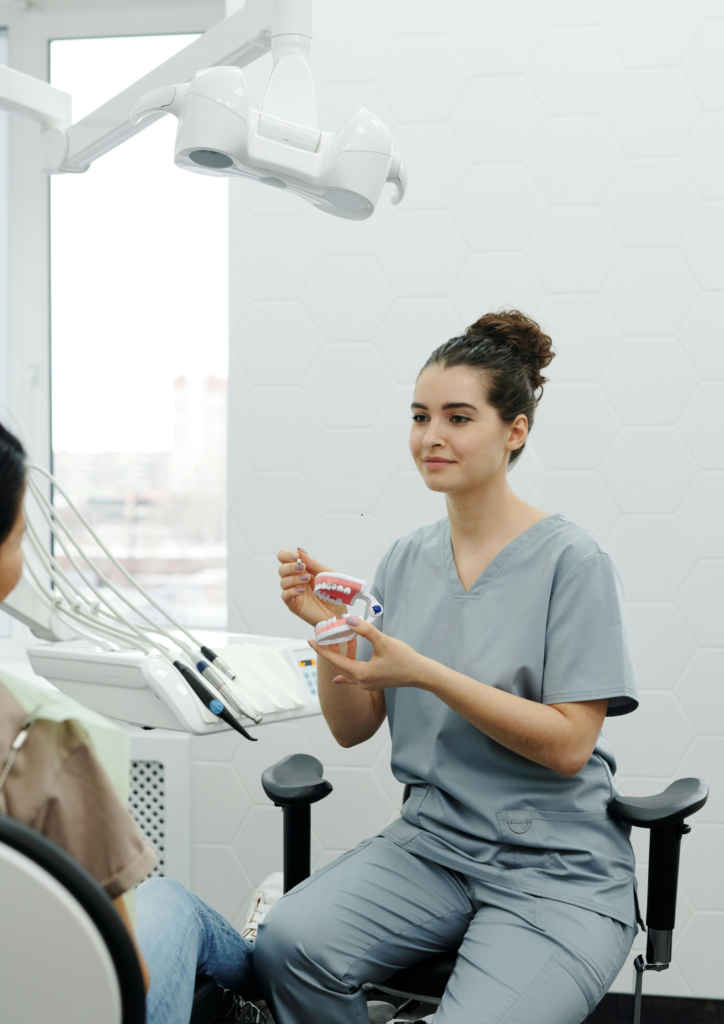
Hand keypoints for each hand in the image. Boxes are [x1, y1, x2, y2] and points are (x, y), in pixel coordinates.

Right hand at [277, 549, 354, 655]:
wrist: (337, 611)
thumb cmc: (332, 591)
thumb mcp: (325, 573)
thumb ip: (312, 563)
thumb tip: (299, 550)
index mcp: (301, 569)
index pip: (285, 558)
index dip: (286, 555)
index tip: (296, 557)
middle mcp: (295, 579)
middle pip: (281, 569)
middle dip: (290, 567)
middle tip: (302, 568)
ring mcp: (293, 592)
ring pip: (283, 581)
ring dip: (293, 579)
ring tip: (306, 580)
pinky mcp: (293, 603)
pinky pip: (285, 595)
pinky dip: (291, 591)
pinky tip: (302, 591)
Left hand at [310, 617, 425, 691]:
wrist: (420, 674)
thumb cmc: (404, 659)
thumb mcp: (383, 641)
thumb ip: (365, 630)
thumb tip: (348, 620)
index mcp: (361, 673)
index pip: (335, 660)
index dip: (321, 650)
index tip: (310, 641)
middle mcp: (361, 682)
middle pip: (338, 666)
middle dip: (329, 652)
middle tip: (322, 638)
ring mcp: (367, 684)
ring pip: (346, 671)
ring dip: (340, 658)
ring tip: (335, 644)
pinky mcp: (373, 683)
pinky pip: (353, 677)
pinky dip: (346, 671)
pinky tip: (338, 678)